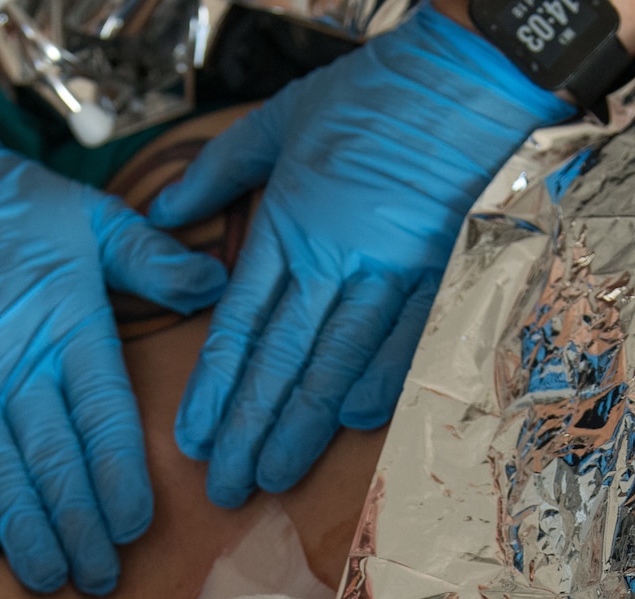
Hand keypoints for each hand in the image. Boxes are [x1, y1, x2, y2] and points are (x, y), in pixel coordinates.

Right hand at [0, 133, 226, 593]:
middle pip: (52, 467)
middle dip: (80, 531)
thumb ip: (153, 258)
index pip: (101, 422)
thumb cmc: (7, 207)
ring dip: (26, 536)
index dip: (118, 482)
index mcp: (66, 327)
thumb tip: (213, 283)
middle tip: (100, 580)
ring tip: (51, 578)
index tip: (133, 527)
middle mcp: (10, 365)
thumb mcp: (91, 217)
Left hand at [148, 8, 571, 506]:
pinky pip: (405, 346)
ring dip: (300, 429)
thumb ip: (217, 171)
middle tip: (225, 488)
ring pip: (335, 367)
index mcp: (290, 225)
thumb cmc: (376, 92)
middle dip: (247, 432)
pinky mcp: (445, 275)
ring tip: (272, 475)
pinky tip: (347, 427)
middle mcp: (335, 258)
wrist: (473, 73)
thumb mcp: (281, 118)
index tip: (194, 438)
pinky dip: (376, 387)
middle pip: (280, 362)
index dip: (214, 389)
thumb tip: (161, 212)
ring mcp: (393, 272)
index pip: (239, 326)